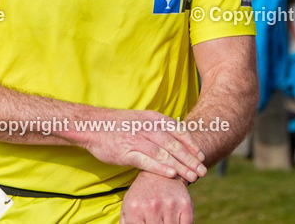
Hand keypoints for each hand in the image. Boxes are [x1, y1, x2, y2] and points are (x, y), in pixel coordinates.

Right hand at [76, 110, 205, 182]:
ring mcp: (136, 138)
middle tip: (202, 171)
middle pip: (174, 144)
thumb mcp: (141, 119)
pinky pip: (146, 160)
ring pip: (163, 152)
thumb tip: (177, 138)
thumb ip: (158, 127)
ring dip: (179, 165)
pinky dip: (160, 167)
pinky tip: (171, 174)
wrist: (92, 125)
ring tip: (192, 176)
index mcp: (152, 118)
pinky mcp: (125, 151)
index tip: (202, 155)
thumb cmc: (118, 125)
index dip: (191, 144)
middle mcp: (146, 127)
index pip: (178, 130)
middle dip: (190, 158)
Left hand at [120, 172, 192, 223]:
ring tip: (163, 220)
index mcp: (134, 208)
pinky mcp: (185, 205)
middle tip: (155, 221)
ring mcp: (169, 205)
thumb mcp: (128, 206)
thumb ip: (126, 223)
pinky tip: (175, 221)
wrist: (160, 170)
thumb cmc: (141, 193)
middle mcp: (152, 206)